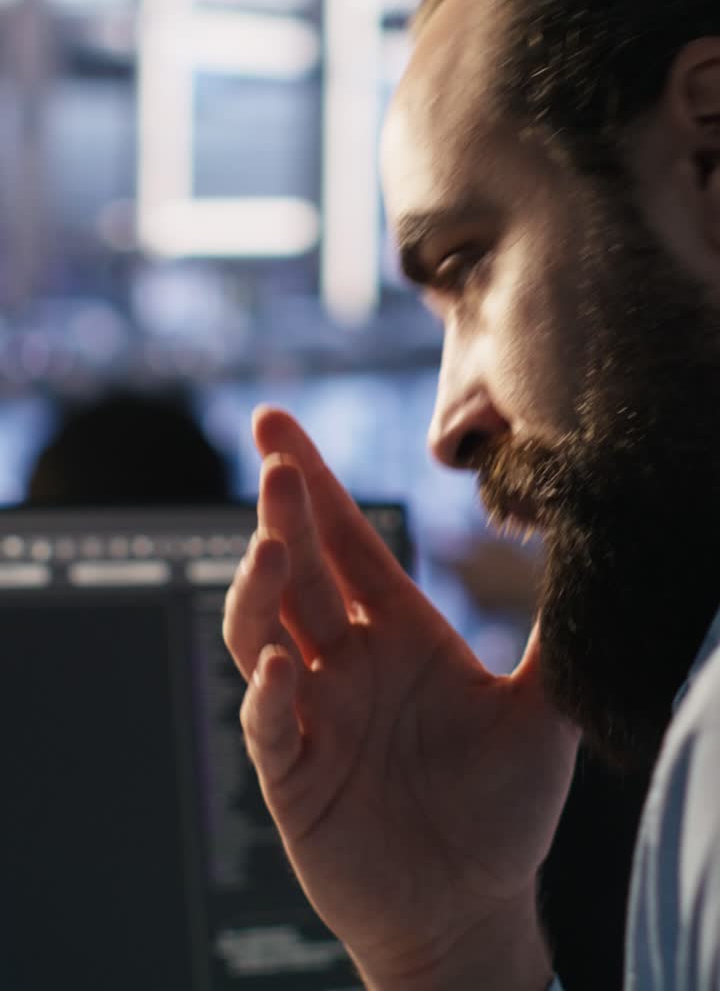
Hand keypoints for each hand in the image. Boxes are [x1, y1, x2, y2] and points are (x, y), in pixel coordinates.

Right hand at [223, 407, 577, 989]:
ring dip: (259, 588)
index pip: (345, 540)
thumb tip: (585, 548)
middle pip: (299, 569)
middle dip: (284, 515)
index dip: (315, 484)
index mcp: (397, 631)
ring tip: (271, 550)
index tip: (279, 428)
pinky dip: (266, 695)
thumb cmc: (504, 810)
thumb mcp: (543, 713)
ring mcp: (313, 713)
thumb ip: (552, 636)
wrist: (471, 907)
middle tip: (276, 462)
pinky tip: (282, 669)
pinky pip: (267, 724)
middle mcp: (346, 661)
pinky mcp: (293, 773)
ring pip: (262, 630)